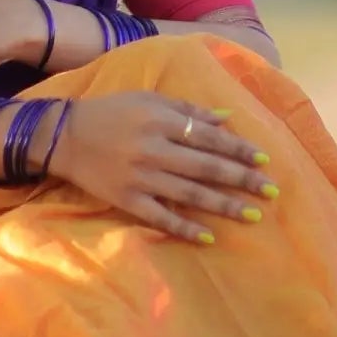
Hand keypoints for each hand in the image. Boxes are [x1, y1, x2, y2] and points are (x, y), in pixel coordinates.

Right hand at [50, 92, 271, 244]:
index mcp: (161, 121)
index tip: (263, 159)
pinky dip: (184, 227)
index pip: (208, 137)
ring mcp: (141, 178)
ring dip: (223, 205)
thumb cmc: (113, 112)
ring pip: (190, 194)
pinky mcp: (127, 200)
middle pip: (206, 167)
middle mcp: (154, 150)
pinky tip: (208, 236)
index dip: (237, 148)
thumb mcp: (149, 100)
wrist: (65, 137)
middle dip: (241, 178)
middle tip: (271, 190)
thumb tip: (226, 118)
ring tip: (251, 214)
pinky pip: (160, 217)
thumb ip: (187, 109)